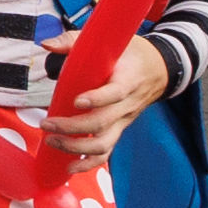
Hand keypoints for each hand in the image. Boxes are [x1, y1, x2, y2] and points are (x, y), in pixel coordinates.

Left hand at [47, 29, 169, 157]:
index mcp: (127, 79)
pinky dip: (88, 163)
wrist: (160, 70)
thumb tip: (46, 44)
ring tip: (51, 141)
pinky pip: (106, 152)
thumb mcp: (110, 41)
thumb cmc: (131, 54)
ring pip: (104, 143)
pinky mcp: (119, 130)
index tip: (76, 101)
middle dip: (72, 127)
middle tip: (47, 123)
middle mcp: (127, 104)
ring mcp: (123, 120)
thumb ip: (75, 41)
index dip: (97, 99)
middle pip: (103, 122)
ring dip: (76, 147)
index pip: (115, 93)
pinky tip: (69, 167)